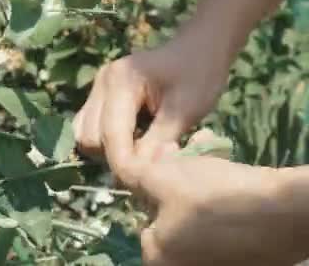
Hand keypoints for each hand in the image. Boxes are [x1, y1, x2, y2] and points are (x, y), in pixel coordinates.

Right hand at [73, 39, 229, 185]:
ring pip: (83, 133)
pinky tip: (131, 139)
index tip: (144, 181)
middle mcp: (102, 82)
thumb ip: (159, 141)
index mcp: (121, 81)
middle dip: (114, 155)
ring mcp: (97, 86)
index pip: (110, 133)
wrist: (199, 48)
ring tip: (137, 151)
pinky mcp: (99, 93)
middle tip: (146, 162)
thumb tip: (139, 172)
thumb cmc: (200, 75)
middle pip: (90, 137)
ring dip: (106, 149)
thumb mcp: (186, 110)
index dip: (124, 162)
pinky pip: (88, 124)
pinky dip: (104, 139)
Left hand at [137, 148, 297, 265]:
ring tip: (209, 153)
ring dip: (198, 181)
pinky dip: (222, 197)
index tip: (166, 162)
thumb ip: (134, 177)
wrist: (284, 211)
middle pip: (171, 216)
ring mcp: (217, 263)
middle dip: (175, 181)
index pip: (144, 220)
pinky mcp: (244, 256)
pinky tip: (229, 171)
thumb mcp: (162, 179)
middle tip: (185, 153)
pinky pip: (222, 222)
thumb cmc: (212, 196)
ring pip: (197, 214)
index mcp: (159, 259)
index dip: (153, 186)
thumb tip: (122, 174)